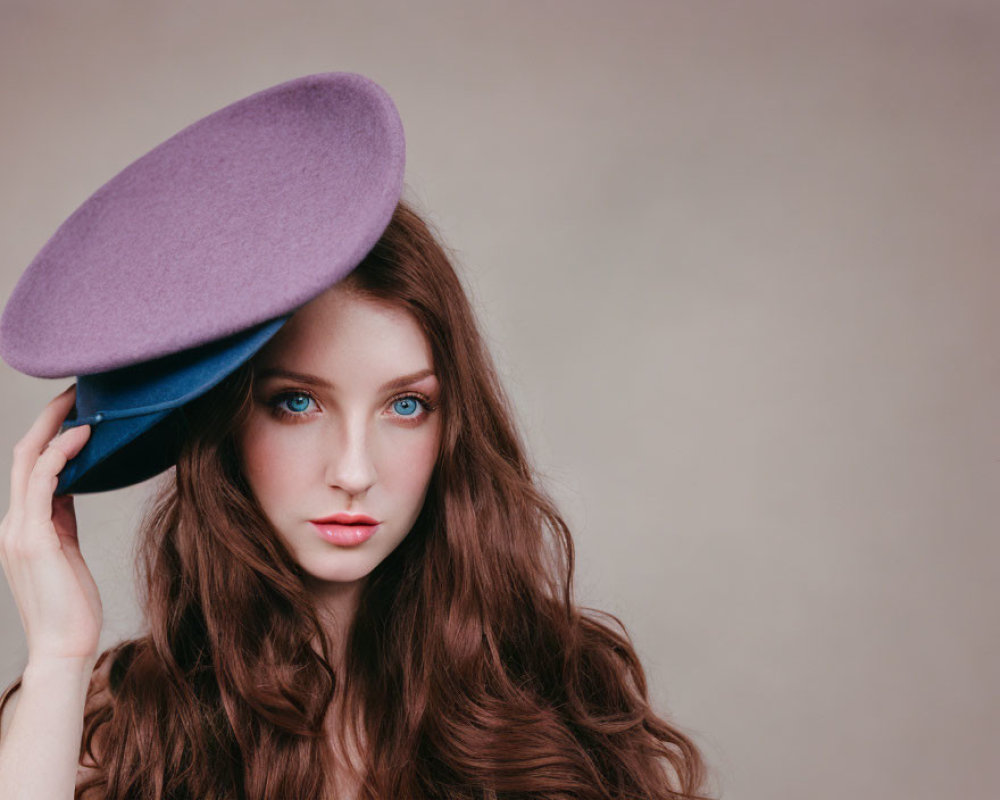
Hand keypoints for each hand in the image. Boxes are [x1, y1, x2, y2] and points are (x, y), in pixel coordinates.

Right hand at [0, 384, 101, 663]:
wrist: (65, 647)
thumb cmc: (72, 604)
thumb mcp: (66, 550)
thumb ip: (62, 517)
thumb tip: (73, 483)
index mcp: (21, 524)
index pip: (29, 466)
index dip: (49, 434)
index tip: (75, 409)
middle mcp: (12, 522)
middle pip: (23, 455)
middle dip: (48, 419)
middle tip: (76, 391)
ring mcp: (17, 530)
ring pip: (28, 461)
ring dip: (54, 426)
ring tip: (82, 402)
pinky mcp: (32, 539)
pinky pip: (42, 483)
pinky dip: (61, 454)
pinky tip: (83, 435)